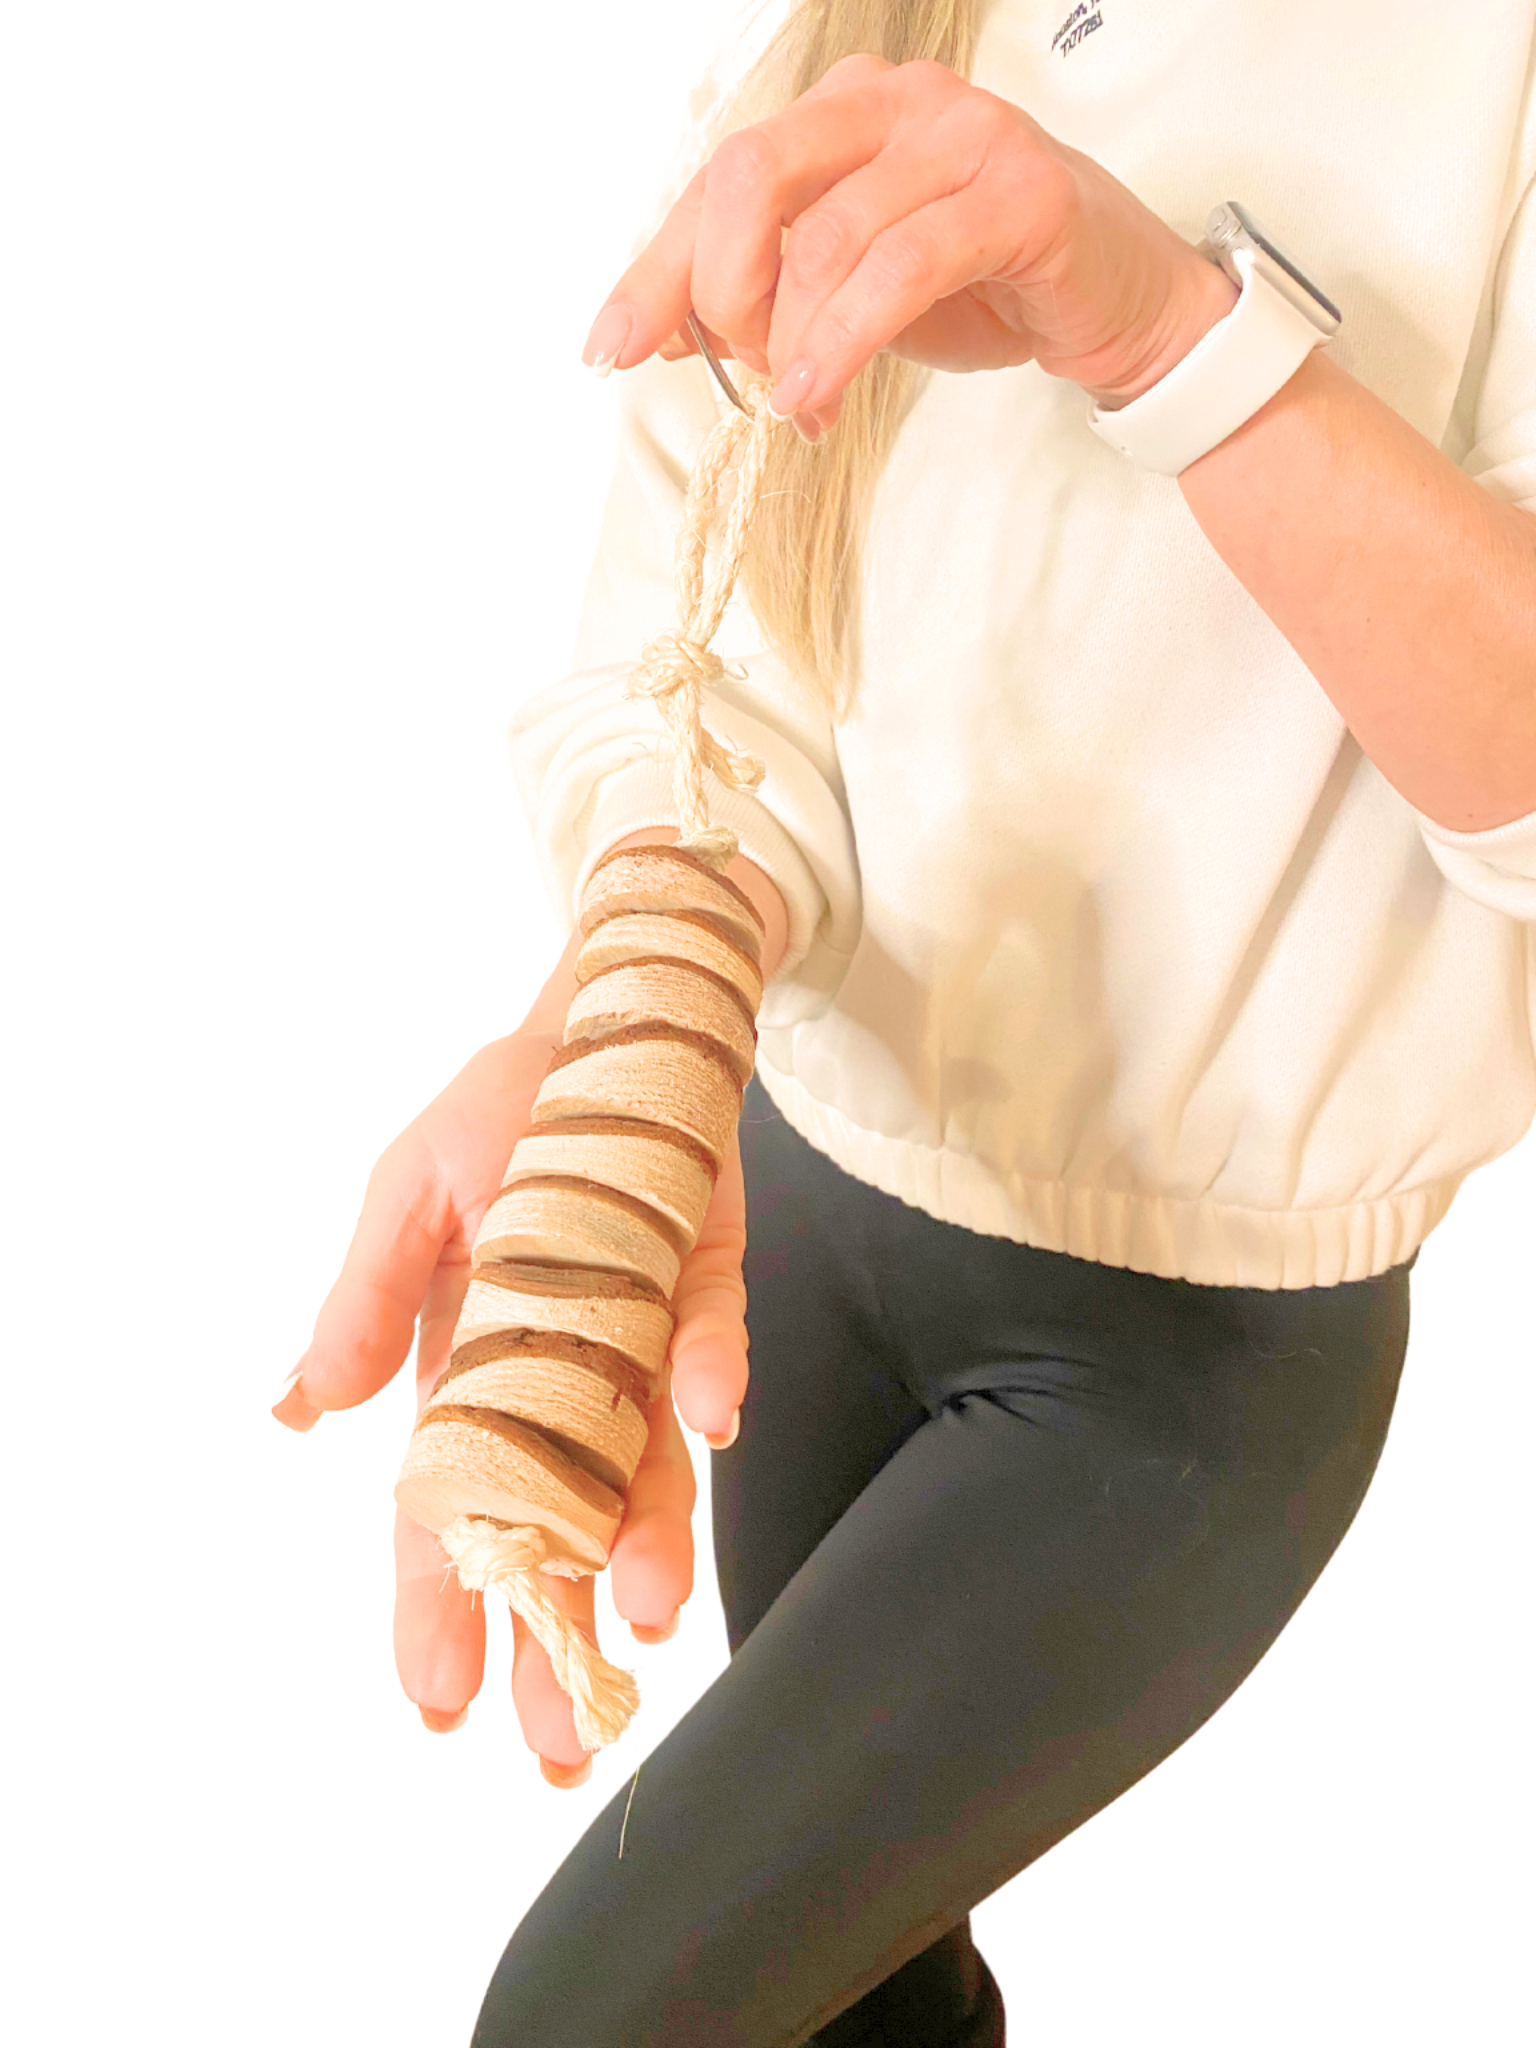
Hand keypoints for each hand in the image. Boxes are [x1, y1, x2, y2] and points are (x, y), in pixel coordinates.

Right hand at [272, 1021, 750, 1786]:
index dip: (441, 1601)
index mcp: (471, 1361)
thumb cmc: (495, 1113)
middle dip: (553, 1628)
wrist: (607, 1021)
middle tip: (560, 1746)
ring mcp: (640, 1333)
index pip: (449, 1504)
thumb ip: (362, 1305)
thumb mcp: (404, 1197)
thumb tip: (293, 1415)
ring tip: (649, 1622)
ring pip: (645, 1464)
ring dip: (647, 1540)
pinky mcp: (708, 1279)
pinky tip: (712, 1424)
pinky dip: (712, 1375)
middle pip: (555, 1519)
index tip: (442, 1703)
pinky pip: (713, 1335)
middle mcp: (562, 1371)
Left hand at [582, 53, 1237, 437]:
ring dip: (791, 342)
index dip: (654, 270)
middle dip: (720, 291)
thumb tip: (668, 333)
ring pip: (825, 235)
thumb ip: (770, 293)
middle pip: (751, 178)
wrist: (1118, 308)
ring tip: (797, 406)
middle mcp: (895, 104)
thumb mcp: (851, 294)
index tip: (608, 350)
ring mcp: (961, 138)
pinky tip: (819, 396)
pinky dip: (844, 342)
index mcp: (843, 113)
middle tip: (740, 367)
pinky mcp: (1018, 194)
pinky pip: (901, 267)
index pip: (718, 180)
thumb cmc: (985, 289)